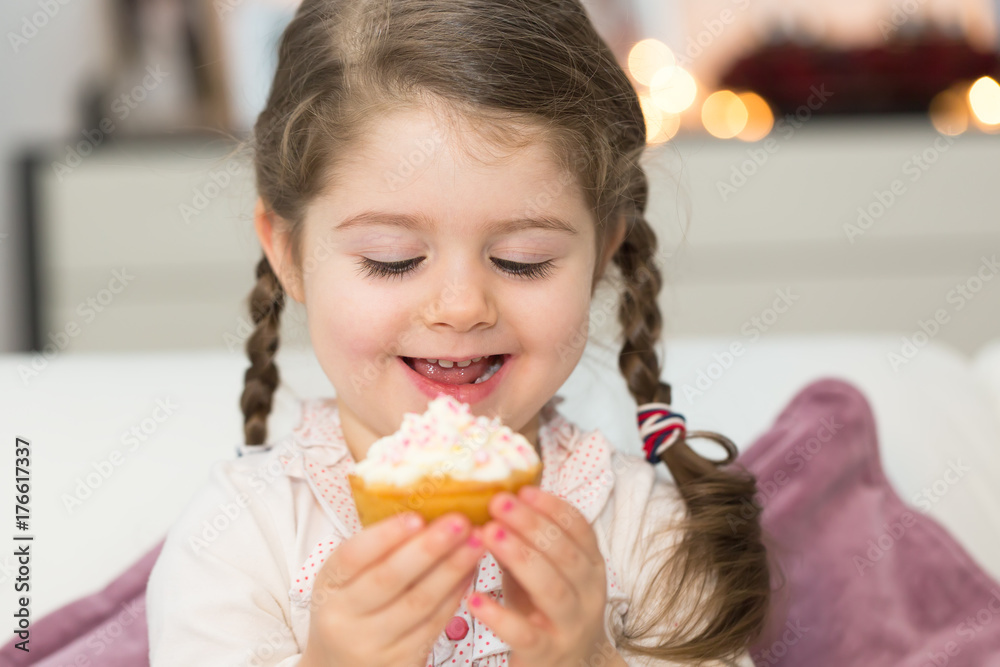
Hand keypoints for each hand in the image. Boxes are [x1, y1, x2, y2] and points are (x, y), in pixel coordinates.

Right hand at [301, 511, 486, 666]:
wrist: (341, 664)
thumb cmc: (352, 606)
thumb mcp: (346, 578)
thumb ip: (375, 549)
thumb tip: (424, 505)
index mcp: (327, 586)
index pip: (352, 557)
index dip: (384, 536)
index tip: (417, 516)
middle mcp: (343, 618)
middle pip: (390, 579)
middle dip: (429, 548)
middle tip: (461, 521)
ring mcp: (372, 645)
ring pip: (419, 603)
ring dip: (453, 569)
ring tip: (477, 541)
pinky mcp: (401, 663)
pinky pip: (434, 624)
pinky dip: (455, 595)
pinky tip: (470, 571)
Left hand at [465, 486, 617, 666]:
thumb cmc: (546, 609)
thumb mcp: (541, 572)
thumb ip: (524, 542)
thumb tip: (491, 502)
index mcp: (590, 566)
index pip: (579, 529)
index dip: (552, 507)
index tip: (523, 489)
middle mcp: (588, 594)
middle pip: (565, 553)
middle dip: (532, 524)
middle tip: (499, 503)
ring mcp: (570, 625)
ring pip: (552, 588)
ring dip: (521, 557)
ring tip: (489, 534)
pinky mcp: (547, 654)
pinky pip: (525, 634)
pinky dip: (500, 616)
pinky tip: (474, 598)